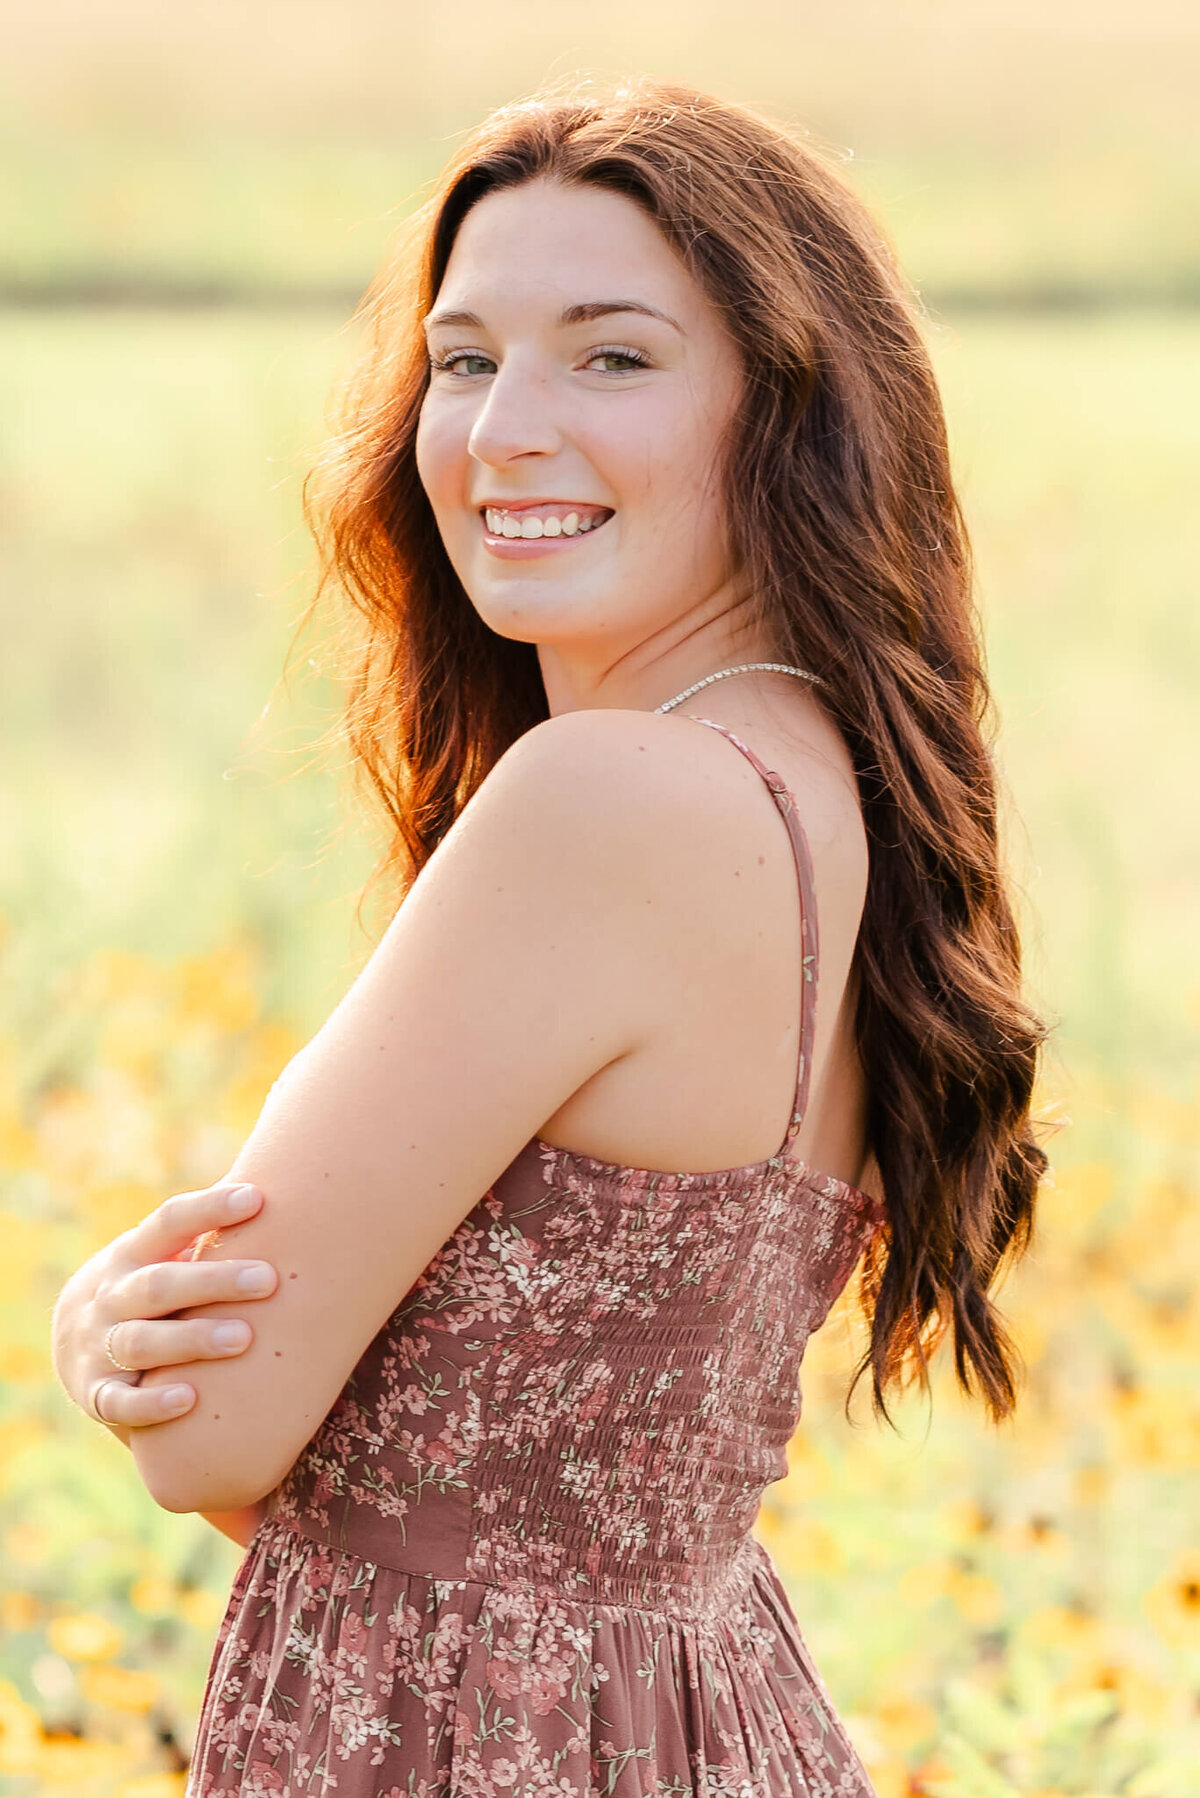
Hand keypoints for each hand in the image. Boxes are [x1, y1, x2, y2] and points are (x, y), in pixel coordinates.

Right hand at [51, 1182, 277, 1430]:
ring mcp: (98, 1345)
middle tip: (268, 1279)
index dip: (210, 1208)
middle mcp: (112, 1296)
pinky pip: (119, 1402)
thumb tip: (279, 1175)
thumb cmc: (148, 1287)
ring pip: (143, 1342)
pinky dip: (150, 1404)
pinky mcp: (95, 1393)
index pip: (168, 1221)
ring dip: (193, 1339)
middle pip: (160, 1285)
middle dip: (214, 1281)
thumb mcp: (163, 1254)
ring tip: (244, 1338)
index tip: (257, 1198)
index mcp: (133, 1253)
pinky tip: (188, 1398)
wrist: (71, 1345)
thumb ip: (207, 1229)